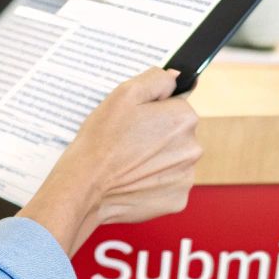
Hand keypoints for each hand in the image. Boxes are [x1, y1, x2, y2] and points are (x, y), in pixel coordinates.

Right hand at [18, 67, 201, 255]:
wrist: (85, 187)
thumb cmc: (101, 141)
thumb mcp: (123, 95)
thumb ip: (156, 79)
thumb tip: (175, 77)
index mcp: (184, 118)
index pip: (176, 106)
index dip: (153, 112)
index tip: (135, 122)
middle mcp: (192, 148)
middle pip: (178, 135)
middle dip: (158, 136)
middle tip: (128, 143)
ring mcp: (186, 177)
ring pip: (173, 161)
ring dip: (156, 161)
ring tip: (128, 164)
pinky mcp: (176, 200)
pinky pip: (169, 185)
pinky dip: (154, 184)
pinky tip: (134, 182)